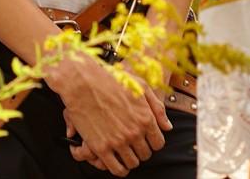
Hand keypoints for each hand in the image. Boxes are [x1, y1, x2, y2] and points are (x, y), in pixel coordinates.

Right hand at [48, 52, 168, 175]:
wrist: (82, 83)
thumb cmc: (110, 81)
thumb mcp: (140, 86)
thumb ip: (157, 108)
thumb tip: (167, 127)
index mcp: (145, 118)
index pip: (158, 143)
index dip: (152, 142)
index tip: (146, 139)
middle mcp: (134, 132)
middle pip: (145, 154)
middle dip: (140, 150)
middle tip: (133, 144)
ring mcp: (118, 141)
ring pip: (132, 163)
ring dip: (130, 160)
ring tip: (124, 152)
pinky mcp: (101, 148)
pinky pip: (116, 169)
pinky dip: (119, 169)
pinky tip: (117, 163)